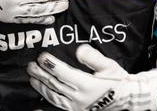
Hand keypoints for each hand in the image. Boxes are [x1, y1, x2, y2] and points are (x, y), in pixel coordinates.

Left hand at [27, 44, 156, 110]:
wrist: (126, 98)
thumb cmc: (117, 79)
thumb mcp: (109, 66)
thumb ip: (93, 57)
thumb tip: (79, 50)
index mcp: (87, 85)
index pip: (63, 74)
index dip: (51, 65)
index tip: (41, 56)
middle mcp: (79, 98)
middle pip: (55, 85)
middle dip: (41, 74)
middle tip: (30, 65)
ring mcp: (76, 107)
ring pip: (54, 97)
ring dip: (41, 87)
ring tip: (32, 78)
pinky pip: (58, 107)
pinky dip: (47, 102)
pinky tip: (39, 101)